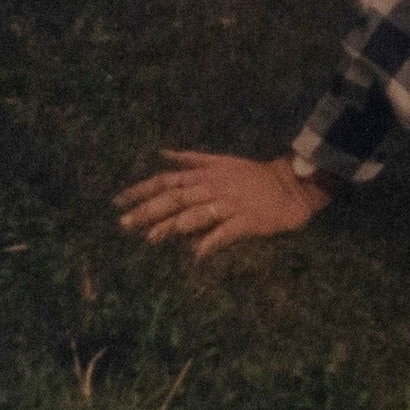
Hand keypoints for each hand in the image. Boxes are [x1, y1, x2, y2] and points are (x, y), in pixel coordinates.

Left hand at [118, 151, 328, 253]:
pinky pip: (225, 232)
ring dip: (171, 227)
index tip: (117, 202)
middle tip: (124, 225)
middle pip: (175, 198)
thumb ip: (192, 159)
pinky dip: (210, 243)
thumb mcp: (222, 160)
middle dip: (148, 211)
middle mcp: (213, 187)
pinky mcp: (247, 221)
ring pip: (195, 215)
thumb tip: (162, 154)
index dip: (141, 190)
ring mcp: (230, 204)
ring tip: (151, 239)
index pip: (166, 180)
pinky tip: (195, 255)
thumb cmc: (254, 176)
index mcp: (206, 174)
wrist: (292, 185)